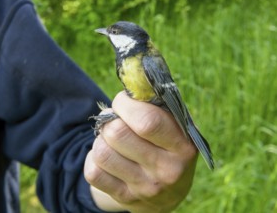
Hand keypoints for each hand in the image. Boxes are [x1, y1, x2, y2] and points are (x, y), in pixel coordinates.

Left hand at [84, 91, 197, 211]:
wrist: (168, 194)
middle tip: (116, 120)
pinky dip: (93, 159)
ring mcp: (145, 187)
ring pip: (102, 152)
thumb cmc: (169, 147)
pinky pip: (93, 172)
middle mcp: (167, 170)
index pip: (146, 121)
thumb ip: (158, 105)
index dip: (125, 104)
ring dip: (101, 140)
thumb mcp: (176, 126)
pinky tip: (108, 158)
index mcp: (183, 146)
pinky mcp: (125, 198)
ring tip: (112, 140)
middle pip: (117, 134)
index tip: (122, 101)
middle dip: (110, 120)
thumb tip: (133, 78)